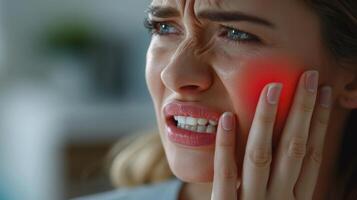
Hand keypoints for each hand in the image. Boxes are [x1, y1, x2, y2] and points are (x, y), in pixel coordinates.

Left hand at [211, 70, 331, 199]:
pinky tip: (227, 116)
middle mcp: (279, 199)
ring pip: (260, 155)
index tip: (325, 93)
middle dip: (302, 110)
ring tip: (273, 87)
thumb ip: (284, 182)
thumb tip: (292, 143)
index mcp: (296, 199)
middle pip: (293, 148)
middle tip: (309, 76)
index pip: (312, 155)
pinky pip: (225, 173)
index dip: (320, 122)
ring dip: (267, 119)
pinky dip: (226, 144)